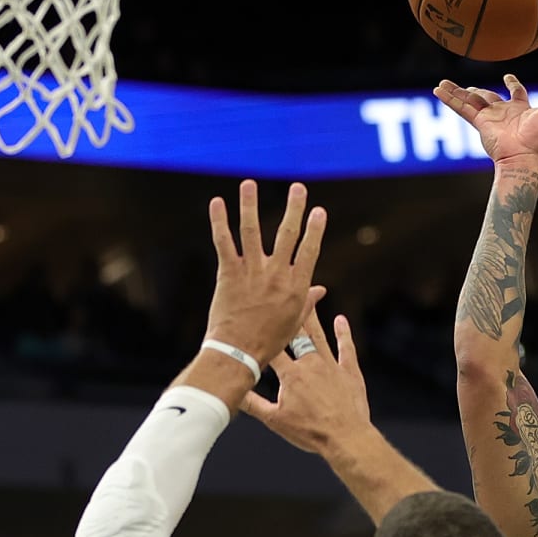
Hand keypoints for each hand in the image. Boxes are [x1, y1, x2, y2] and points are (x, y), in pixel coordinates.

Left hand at [204, 180, 326, 366]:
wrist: (238, 352)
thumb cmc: (268, 341)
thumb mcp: (294, 322)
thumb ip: (307, 301)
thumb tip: (320, 289)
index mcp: (296, 286)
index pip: (310, 250)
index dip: (315, 229)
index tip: (320, 211)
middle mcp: (276, 274)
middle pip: (287, 234)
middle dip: (294, 208)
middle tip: (298, 187)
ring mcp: (252, 271)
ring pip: (252, 230)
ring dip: (250, 205)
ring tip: (250, 184)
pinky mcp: (229, 273)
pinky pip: (224, 242)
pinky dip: (219, 221)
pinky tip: (217, 203)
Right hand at [242, 308, 369, 455]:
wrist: (346, 437)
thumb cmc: (310, 432)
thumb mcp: (274, 420)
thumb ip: (252, 403)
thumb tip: (231, 391)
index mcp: (291, 375)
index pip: (272, 349)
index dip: (262, 336)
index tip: (253, 323)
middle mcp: (310, 364)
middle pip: (295, 335)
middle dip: (287, 317)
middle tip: (282, 297)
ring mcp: (332, 366)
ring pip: (319, 336)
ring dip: (312, 317)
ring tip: (308, 298)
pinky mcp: (350, 371)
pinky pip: (346, 348)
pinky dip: (343, 333)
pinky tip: (340, 320)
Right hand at [433, 74, 537, 163]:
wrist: (523, 157)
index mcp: (520, 108)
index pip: (515, 93)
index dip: (512, 84)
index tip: (508, 77)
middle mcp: (503, 112)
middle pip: (487, 97)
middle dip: (477, 90)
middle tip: (466, 85)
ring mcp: (490, 117)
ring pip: (470, 100)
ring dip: (457, 92)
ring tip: (442, 83)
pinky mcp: (480, 122)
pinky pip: (462, 108)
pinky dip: (450, 99)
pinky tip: (438, 90)